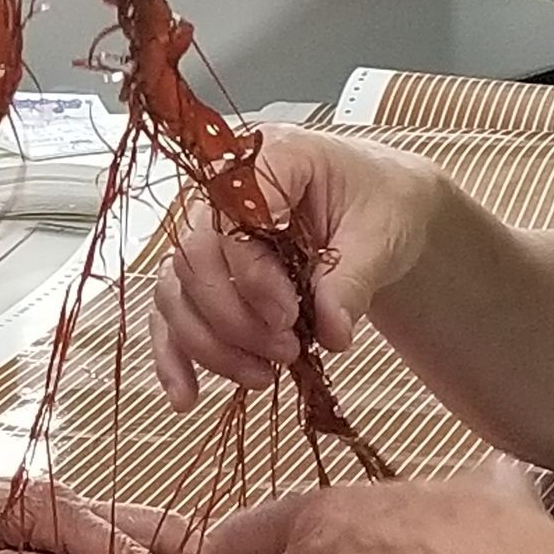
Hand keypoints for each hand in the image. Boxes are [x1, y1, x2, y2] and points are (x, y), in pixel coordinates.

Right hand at [150, 125, 445, 412]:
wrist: (381, 207)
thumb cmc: (382, 204)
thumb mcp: (383, 235)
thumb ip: (353, 280)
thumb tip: (331, 334)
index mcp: (268, 158)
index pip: (229, 218)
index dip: (252, 274)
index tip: (291, 315)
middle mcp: (220, 191)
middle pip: (193, 259)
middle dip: (233, 318)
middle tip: (284, 351)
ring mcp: (204, 231)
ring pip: (176, 292)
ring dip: (210, 344)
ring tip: (262, 376)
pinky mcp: (201, 272)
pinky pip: (170, 313)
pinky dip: (174, 355)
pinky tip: (186, 395)